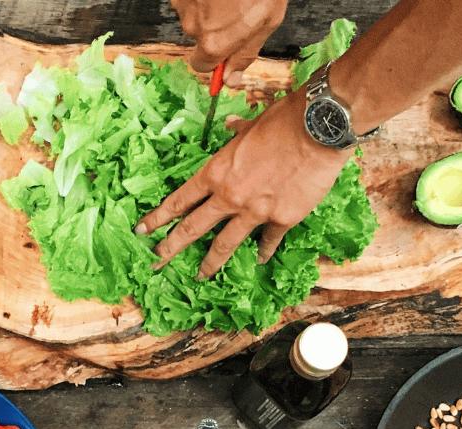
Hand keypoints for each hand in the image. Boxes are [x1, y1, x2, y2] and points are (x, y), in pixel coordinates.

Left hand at [137, 92, 352, 278]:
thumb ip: (236, 133)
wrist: (319, 128)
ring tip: (200, 276)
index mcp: (216, 173)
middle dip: (171, 247)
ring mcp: (255, 212)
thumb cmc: (284, 120)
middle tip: (156, 261)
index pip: (179, 201)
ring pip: (225, 244)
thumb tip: (229, 127)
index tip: (142, 230)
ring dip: (210, 263)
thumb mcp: (251, 124)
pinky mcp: (282, 219)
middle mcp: (229, 196)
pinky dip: (263, 251)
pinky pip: (268, 241)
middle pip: (193, 228)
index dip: (158, 218)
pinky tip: (258, 259)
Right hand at [170, 0, 288, 84]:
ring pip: (195, 11)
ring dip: (210, 4)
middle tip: (238, 7)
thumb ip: (245, 53)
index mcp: (214, 41)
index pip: (201, 64)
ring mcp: (183, 2)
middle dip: (216, 25)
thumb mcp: (266, 21)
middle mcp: (193, 25)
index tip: (225, 49)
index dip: (215, 57)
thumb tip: (231, 78)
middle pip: (199, 35)